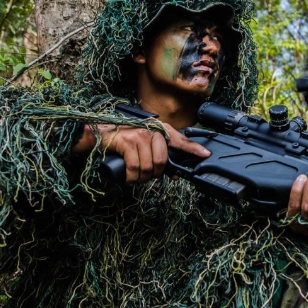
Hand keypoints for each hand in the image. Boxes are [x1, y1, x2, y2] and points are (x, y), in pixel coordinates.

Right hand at [74, 122, 209, 182]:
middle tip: (147, 174)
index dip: (193, 149)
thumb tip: (175, 173)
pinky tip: (129, 177)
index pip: (180, 140)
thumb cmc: (126, 141)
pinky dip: (132, 178)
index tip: (205, 154)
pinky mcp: (127, 142)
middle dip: (155, 173)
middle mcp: (152, 130)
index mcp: (160, 130)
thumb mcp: (146, 144)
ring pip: (149, 167)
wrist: (102, 135)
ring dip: (142, 178)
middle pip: (162, 161)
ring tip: (136, 176)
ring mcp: (139, 135)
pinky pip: (135, 168)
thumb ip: (161, 155)